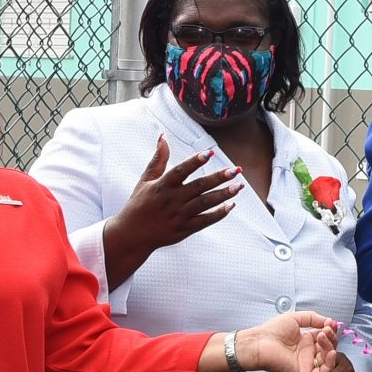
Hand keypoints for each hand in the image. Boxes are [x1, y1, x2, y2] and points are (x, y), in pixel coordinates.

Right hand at [106, 137, 241, 256]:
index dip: (195, 161)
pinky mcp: (185, 229)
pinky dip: (219, 214)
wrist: (132, 235)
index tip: (210, 153)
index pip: (181, 171)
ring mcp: (179, 216)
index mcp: (162, 186)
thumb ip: (158, 159)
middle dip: (219, 177)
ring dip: (224, 194)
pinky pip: (205, 221)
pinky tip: (231, 205)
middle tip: (236, 170)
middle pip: (198, 186)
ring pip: (205, 203)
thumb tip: (163, 136)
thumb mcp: (145, 180)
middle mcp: (172, 200)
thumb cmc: (139, 204)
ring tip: (239, 186)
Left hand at [235, 311, 339, 371]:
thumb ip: (313, 318)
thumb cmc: (272, 331)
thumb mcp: (296, 318)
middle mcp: (308, 353)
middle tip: (326, 330)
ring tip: (322, 336)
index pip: (325, 338)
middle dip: (331, 338)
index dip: (331, 331)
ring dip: (330, 347)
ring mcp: (307, 363)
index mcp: (306, 341)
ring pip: (327, 360)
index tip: (331, 323)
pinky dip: (330, 364)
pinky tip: (331, 352)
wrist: (259, 342)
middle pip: (329, 348)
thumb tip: (330, 321)